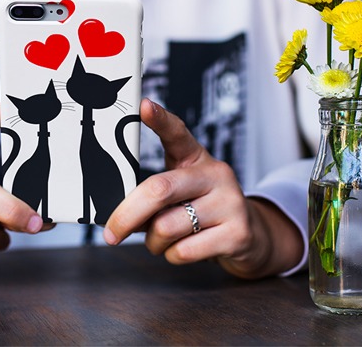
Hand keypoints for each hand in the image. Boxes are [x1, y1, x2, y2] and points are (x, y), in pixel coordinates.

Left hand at [103, 99, 302, 277]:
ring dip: (154, 242)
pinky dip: (172, 256)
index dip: (160, 119)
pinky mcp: (237, 233)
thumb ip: (153, 195)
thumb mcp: (181, 192)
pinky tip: (184, 249)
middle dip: (127, 215)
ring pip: (166, 227)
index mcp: (196, 158)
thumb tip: (115, 214)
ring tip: (163, 240)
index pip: (177, 133)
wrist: (250, 237)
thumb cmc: (202, 211)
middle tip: (111, 232)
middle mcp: (215, 174)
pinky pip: (183, 251)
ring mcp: (230, 202)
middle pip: (159, 189)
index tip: (143, 105)